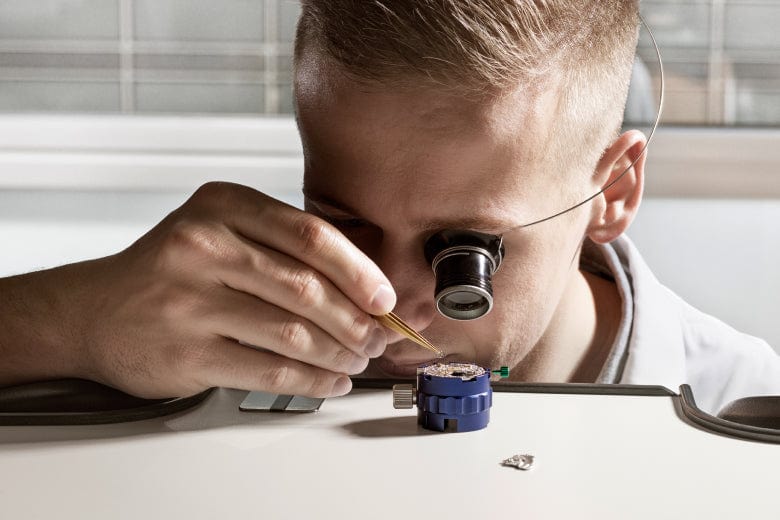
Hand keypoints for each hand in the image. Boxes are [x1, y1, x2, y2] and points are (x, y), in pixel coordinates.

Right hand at [0, 182, 395, 398]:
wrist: (94, 311)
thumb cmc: (169, 271)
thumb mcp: (219, 229)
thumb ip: (280, 244)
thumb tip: (362, 282)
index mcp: (222, 206)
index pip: (311, 235)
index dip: (360, 270)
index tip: (385, 297)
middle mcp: (203, 246)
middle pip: (307, 286)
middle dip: (356, 319)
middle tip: (376, 336)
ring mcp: (191, 301)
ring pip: (293, 331)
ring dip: (339, 351)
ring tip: (358, 358)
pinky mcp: (187, 352)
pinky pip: (269, 369)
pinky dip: (312, 379)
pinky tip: (330, 379)